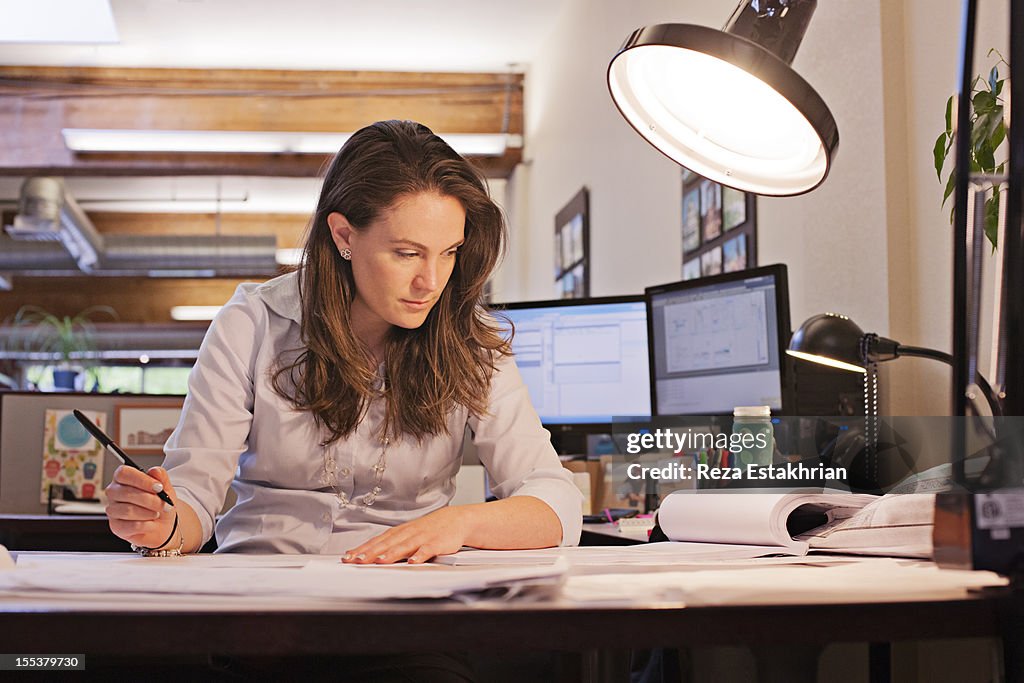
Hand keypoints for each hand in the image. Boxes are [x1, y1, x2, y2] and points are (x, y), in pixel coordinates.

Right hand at [105, 466, 177, 548]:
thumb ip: (161, 477)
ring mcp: (113, 510)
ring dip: (148, 513)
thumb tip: (155, 471)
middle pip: (126, 493)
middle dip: (150, 499)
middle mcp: (114, 492)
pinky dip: (145, 525)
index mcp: (123, 478)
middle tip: (164, 503)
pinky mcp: (116, 526)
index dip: (141, 480)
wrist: (163, 524)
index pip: (123, 473)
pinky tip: (150, 523)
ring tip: (157, 513)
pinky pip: (130, 525)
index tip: (158, 487)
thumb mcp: (165, 488)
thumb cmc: (159, 503)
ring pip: (128, 510)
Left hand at [342, 507, 469, 564]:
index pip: (377, 541)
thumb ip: (390, 544)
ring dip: (391, 553)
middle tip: (356, 560)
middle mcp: (408, 533)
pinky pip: (428, 549)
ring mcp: (422, 537)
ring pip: (404, 545)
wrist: (456, 520)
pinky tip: (413, 561)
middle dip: (370, 552)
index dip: (362, 549)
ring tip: (379, 561)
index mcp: (399, 532)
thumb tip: (367, 554)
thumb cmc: (429, 530)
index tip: (347, 557)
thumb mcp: (408, 535)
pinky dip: (420, 554)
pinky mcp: (437, 542)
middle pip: (386, 543)